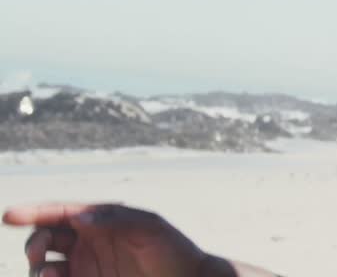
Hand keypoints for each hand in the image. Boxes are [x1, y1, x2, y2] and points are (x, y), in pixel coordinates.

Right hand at [4, 203, 210, 276]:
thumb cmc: (173, 248)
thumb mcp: (150, 227)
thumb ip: (116, 219)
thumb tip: (81, 218)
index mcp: (100, 221)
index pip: (60, 213)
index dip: (33, 212)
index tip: (10, 216)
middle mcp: (87, 243)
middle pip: (45, 239)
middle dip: (35, 244)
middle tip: (41, 254)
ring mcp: (85, 267)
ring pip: (45, 267)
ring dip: (38, 269)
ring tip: (50, 274)